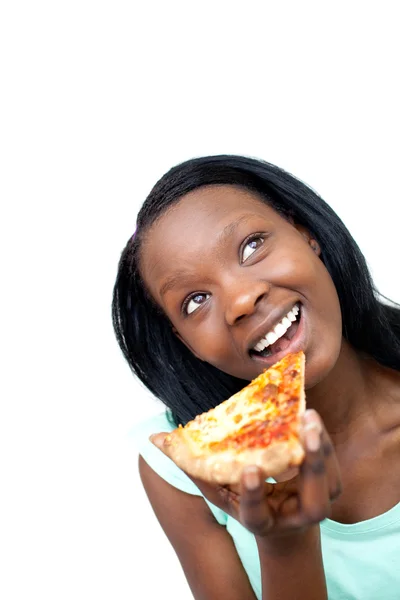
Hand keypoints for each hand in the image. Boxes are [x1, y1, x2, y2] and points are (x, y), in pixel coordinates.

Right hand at [151, 409, 341, 537]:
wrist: (281, 520)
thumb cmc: (241, 498)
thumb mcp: (215, 487)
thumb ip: (191, 465)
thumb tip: (154, 439)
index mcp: (260, 522)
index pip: (256, 513)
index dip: (253, 493)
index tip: (249, 469)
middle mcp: (291, 518)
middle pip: (314, 504)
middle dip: (312, 467)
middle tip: (305, 431)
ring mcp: (315, 506)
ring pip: (330, 483)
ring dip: (323, 449)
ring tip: (309, 416)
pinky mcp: (329, 490)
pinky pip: (334, 467)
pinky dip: (325, 442)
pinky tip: (310, 416)